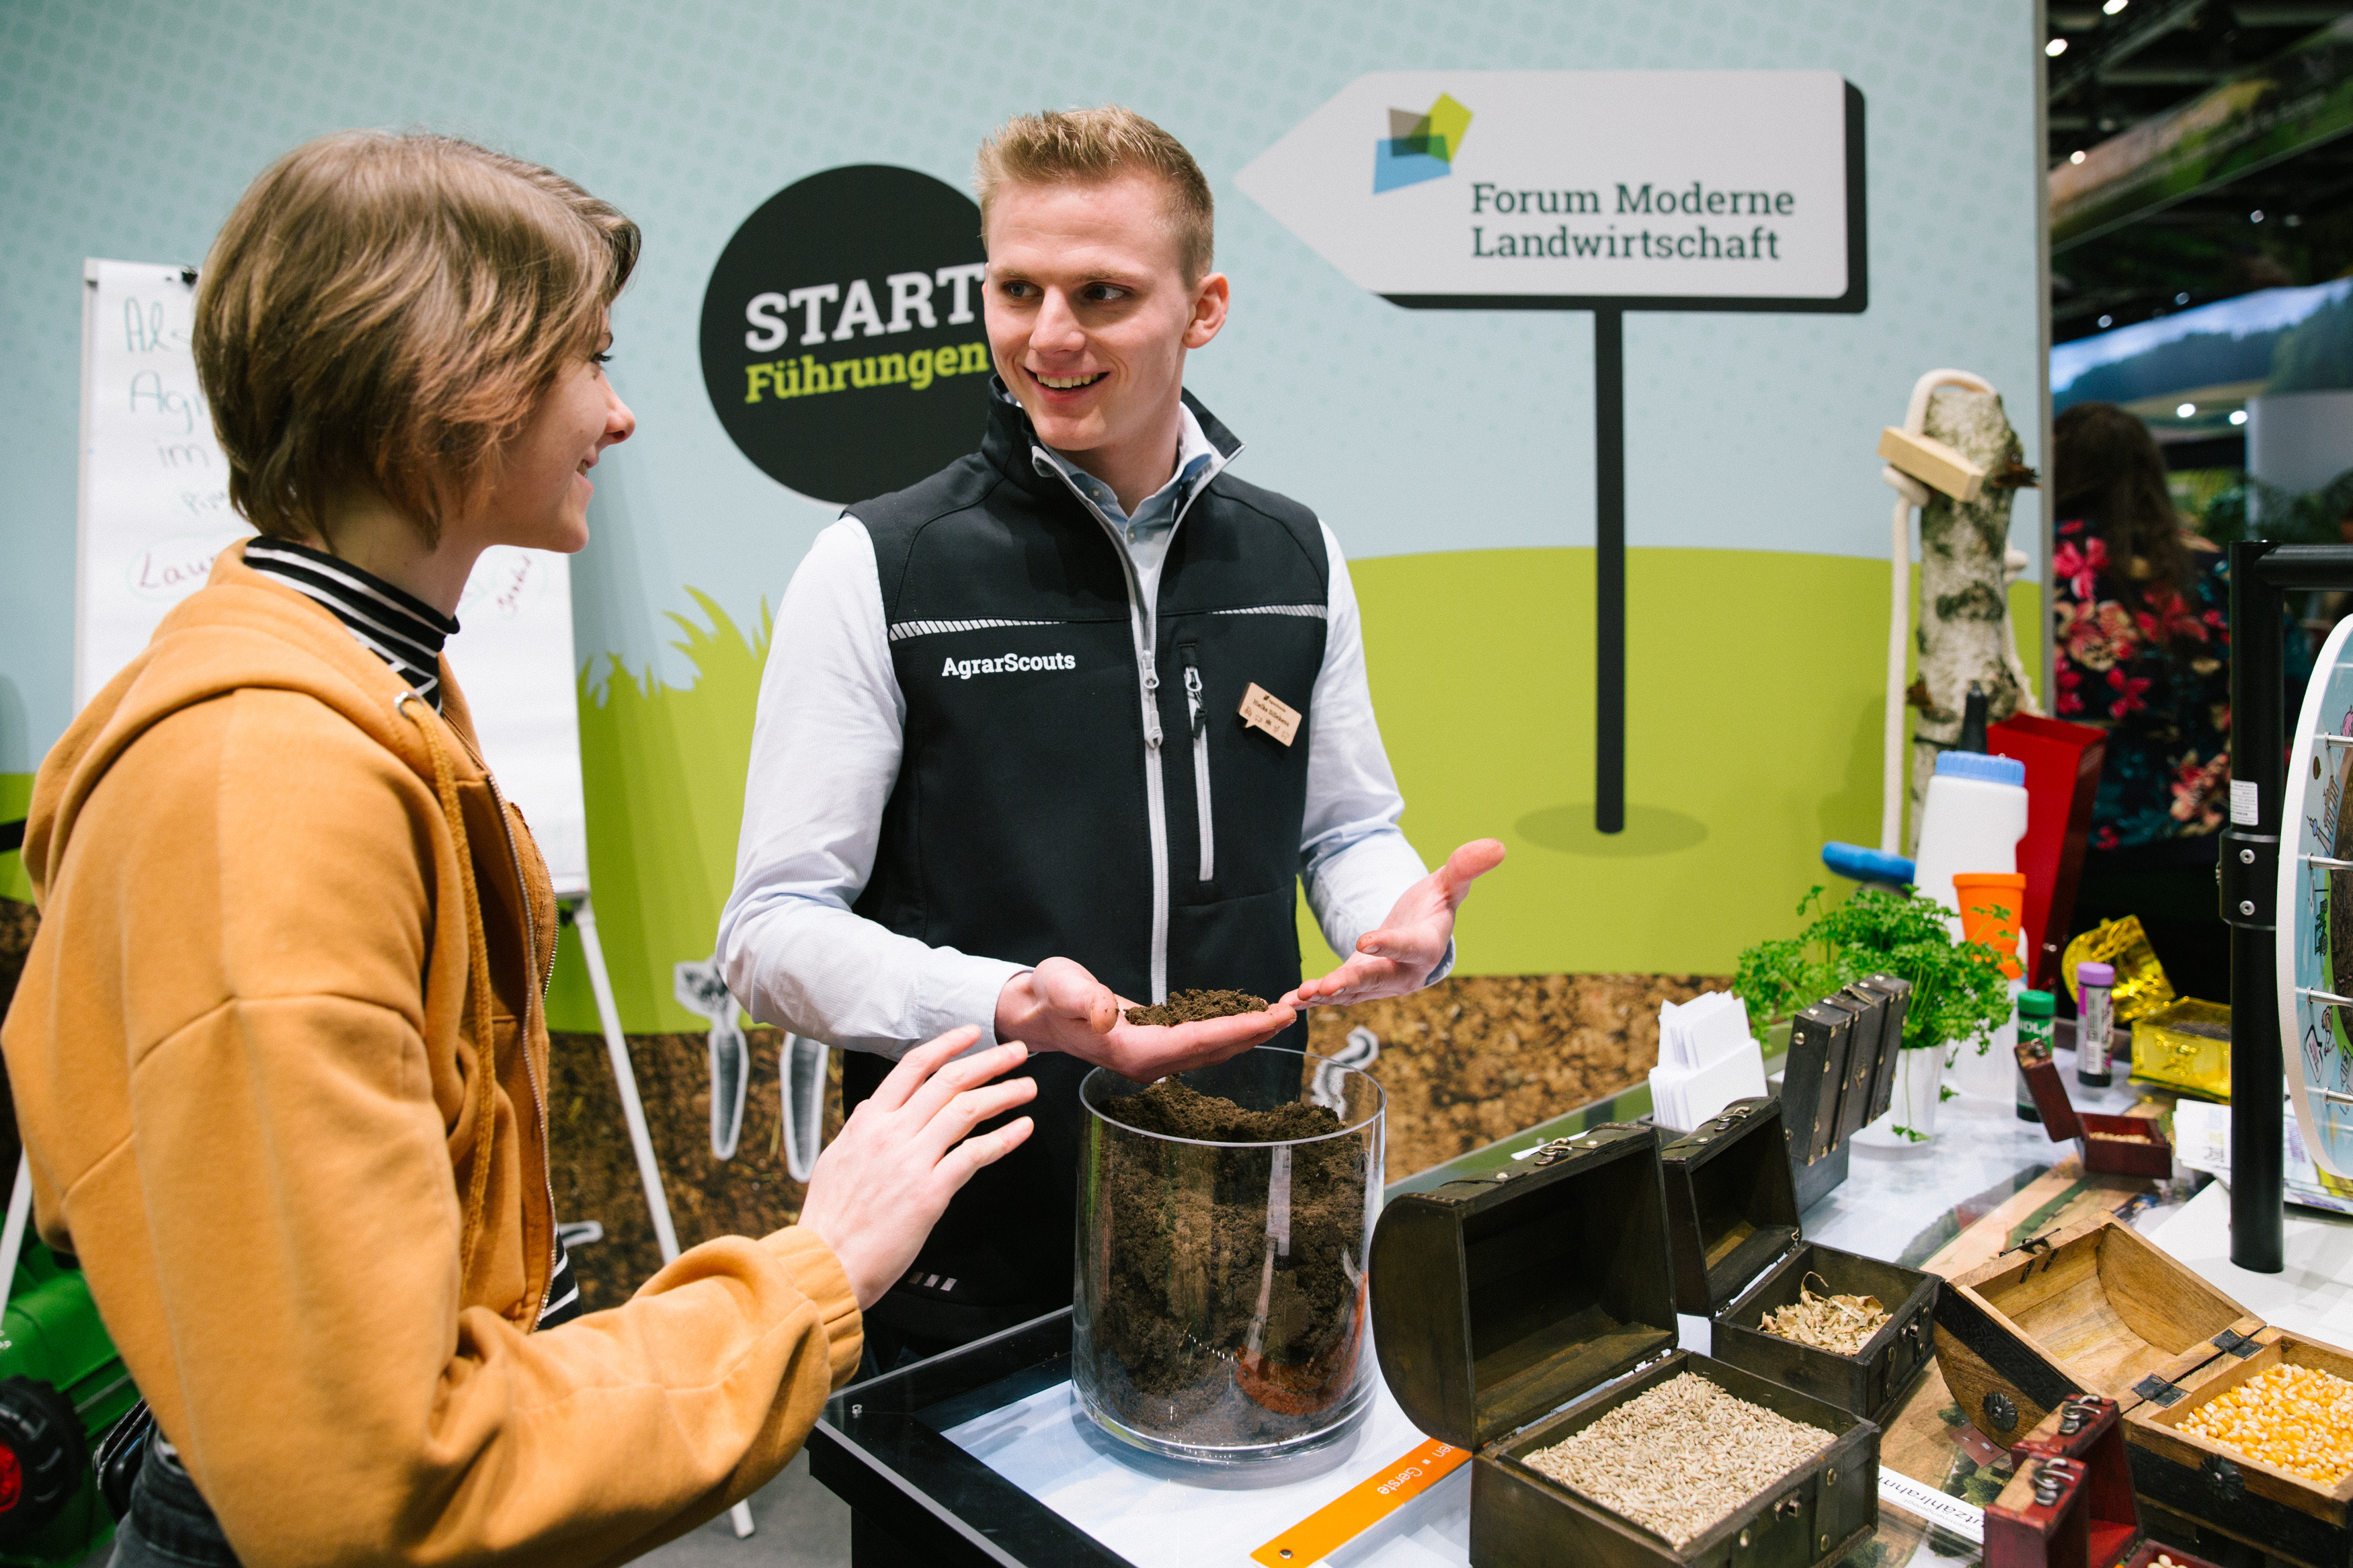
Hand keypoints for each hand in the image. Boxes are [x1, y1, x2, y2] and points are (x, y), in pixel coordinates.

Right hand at [795, 1027, 1037, 1309]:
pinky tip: (1022, 1129)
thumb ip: (860, 1130)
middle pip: (948, 1081)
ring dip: (1004, 1093)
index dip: (947, 1045)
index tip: (972, 1033)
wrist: (825, 1261)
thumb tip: (874, 1108)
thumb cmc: (831, 1218)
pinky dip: (1004, 1138)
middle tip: (1017, 1053)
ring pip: (967, 1110)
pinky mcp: (929, 1192)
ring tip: (1028, 1088)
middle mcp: (890, 1133)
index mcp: (868, 1122)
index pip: (912, 1068)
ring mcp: (911, 1160)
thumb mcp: (837, 1159)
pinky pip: (975, 1154)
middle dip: (989, 1062)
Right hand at [995, 956, 1295, 1080]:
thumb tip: (1106, 1012)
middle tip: (1292, 1011)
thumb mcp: (1060, 987)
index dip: (1236, 1029)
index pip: (1196, 1041)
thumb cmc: (1049, 995)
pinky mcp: (1156, 1047)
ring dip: (1248, 1034)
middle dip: (1254, 1032)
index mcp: (1132, 1051)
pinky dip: (1231, 1031)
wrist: (1037, 1012)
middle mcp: (1149, 1063)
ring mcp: (1153, 1059)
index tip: (1270, 1016)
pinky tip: (1250, 1019)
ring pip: (1212, 1050)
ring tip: (1282, 1014)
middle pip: (1213, 1051)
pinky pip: (1203, 1043)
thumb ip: (1082, 999)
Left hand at [1279, 839, 1505, 1009]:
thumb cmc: (1435, 907)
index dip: (1389, 944)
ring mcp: (1377, 983)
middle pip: (1376, 978)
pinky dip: (1311, 1000)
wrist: (1420, 936)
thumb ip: (1466, 867)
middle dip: (1351, 982)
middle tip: (1327, 987)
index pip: (1408, 946)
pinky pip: (1334, 994)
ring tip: (1301, 996)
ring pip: (1351, 991)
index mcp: (1425, 946)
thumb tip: (1497, 845)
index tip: (1367, 940)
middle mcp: (1402, 973)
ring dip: (1325, 994)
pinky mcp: (1356, 984)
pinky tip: (1286, 1003)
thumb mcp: (1450, 885)